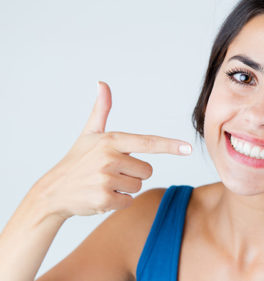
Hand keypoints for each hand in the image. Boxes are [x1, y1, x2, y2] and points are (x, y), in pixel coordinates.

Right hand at [31, 81, 191, 218]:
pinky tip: (101, 196)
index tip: (188, 149)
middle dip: (133, 174)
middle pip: (147, 170)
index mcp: (111, 140)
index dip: (170, 146)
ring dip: (125, 188)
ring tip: (104, 183)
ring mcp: (106, 179)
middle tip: (111, 172)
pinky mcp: (104, 199)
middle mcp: (109, 158)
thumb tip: (102, 84)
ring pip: (138, 186)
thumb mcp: (89, 134)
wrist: (53, 191)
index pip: (148, 142)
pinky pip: (128, 201)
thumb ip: (101, 110)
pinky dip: (118, 201)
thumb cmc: (77, 161)